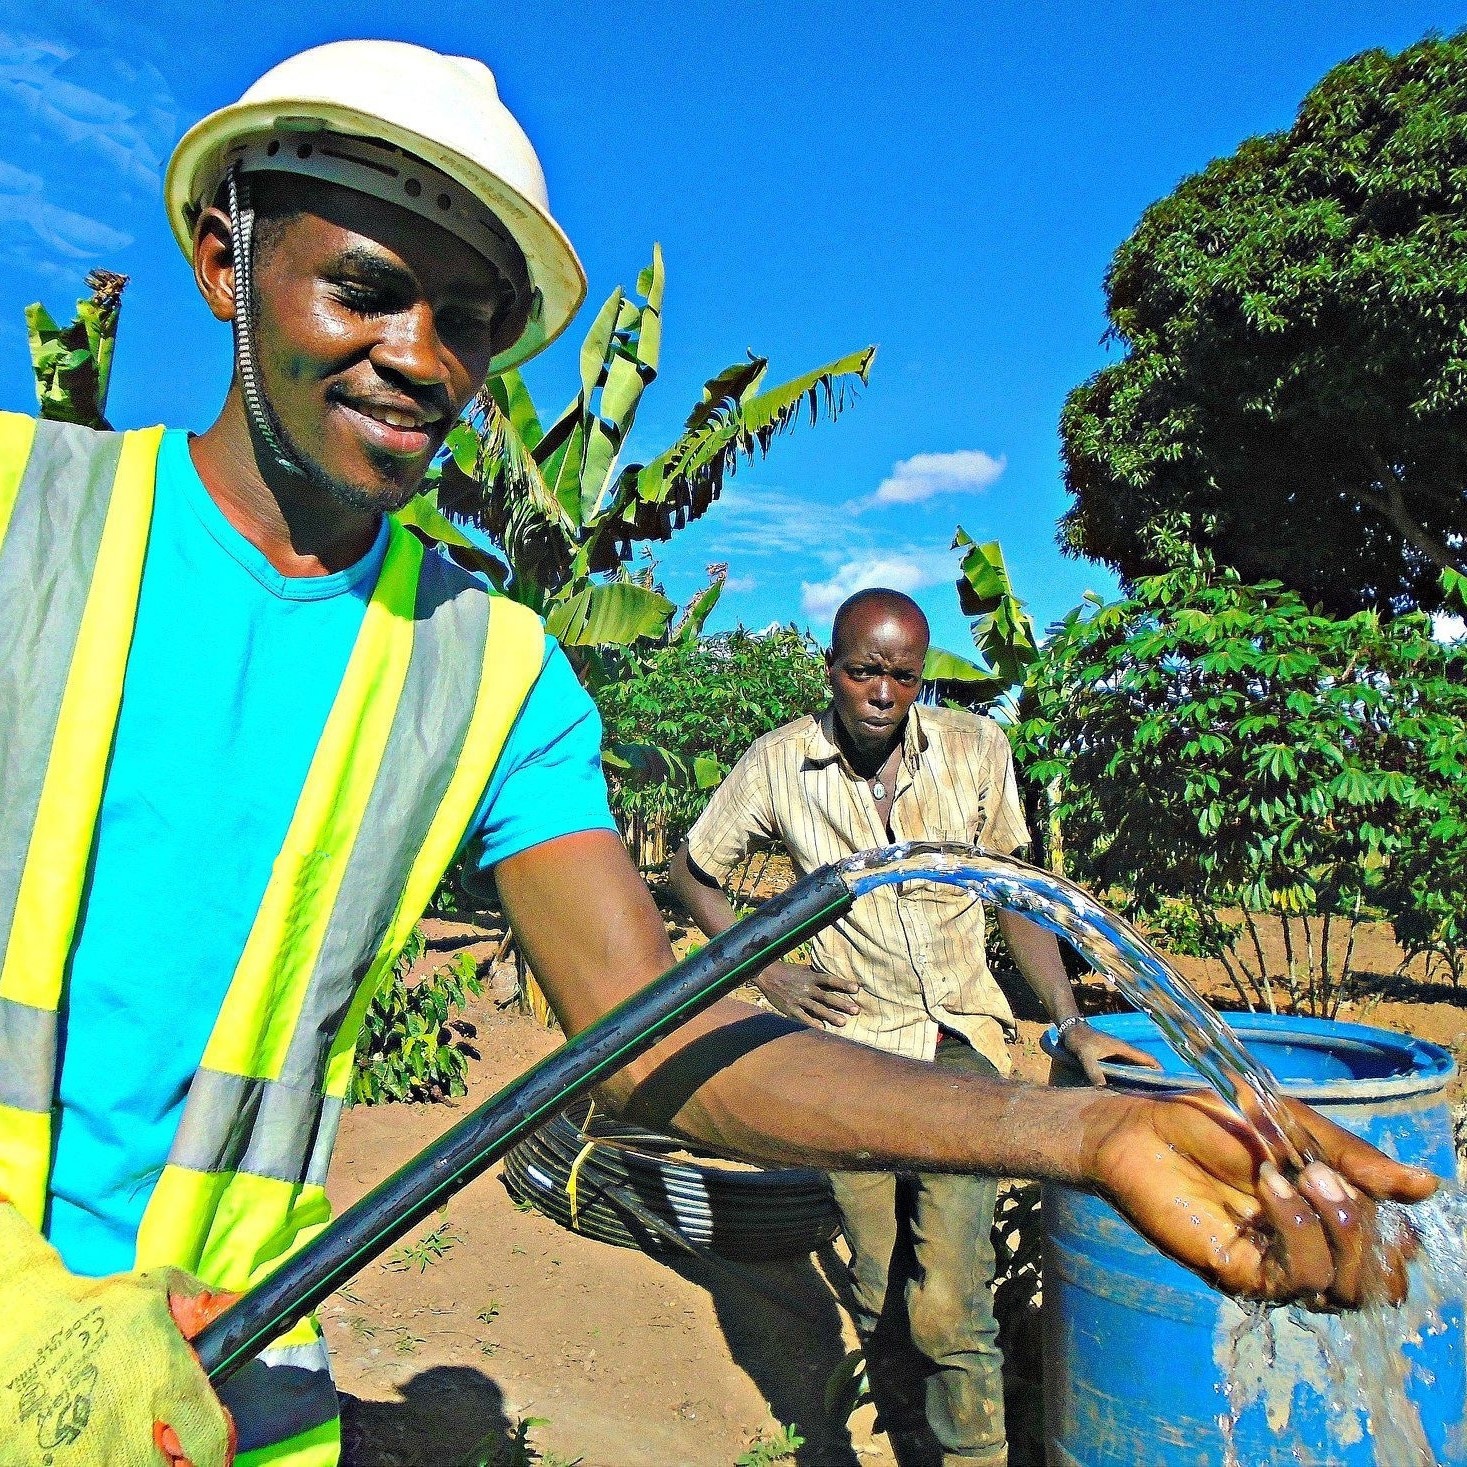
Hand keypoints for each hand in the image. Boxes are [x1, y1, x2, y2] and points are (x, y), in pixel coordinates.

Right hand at [0, 1204, 235, 1465]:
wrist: (23, 1324)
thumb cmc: (98, 1306)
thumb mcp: (160, 1287)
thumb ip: (205, 1302)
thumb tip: (243, 1304)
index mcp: (165, 1382)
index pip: (210, 1443)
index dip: (219, 1449)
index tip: (214, 1444)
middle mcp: (130, 1425)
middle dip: (178, 1461)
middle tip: (170, 1443)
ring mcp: (87, 1453)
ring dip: (136, 1460)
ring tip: (130, 1437)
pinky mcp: (47, 1466)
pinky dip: (94, 1459)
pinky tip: (92, 1439)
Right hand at [757, 961, 862, 1027]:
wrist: (767, 974)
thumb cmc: (789, 971)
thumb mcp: (804, 969)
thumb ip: (818, 973)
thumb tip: (835, 974)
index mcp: (811, 976)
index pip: (830, 979)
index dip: (843, 984)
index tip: (856, 988)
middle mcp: (806, 987)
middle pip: (827, 996)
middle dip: (842, 1004)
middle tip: (856, 1010)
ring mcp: (798, 999)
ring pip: (817, 1008)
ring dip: (831, 1015)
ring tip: (843, 1022)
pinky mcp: (790, 1008)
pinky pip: (802, 1017)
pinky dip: (812, 1022)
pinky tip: (822, 1028)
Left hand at [1062, 1019, 1163, 1086]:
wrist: (1071, 1030)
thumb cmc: (1081, 1041)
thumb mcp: (1086, 1056)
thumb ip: (1094, 1070)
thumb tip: (1102, 1088)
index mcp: (1124, 1049)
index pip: (1148, 1059)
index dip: (1159, 1070)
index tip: (1168, 1085)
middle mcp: (1125, 1052)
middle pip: (1144, 1065)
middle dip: (1153, 1077)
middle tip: (1160, 1096)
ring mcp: (1119, 1054)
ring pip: (1135, 1068)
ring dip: (1142, 1078)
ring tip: (1148, 1096)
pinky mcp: (1112, 1058)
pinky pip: (1125, 1069)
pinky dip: (1130, 1077)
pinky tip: (1128, 1090)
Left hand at [1088, 1091, 1438, 1307]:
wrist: (1141, 1127)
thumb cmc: (1210, 1122)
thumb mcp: (1293, 1126)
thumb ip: (1354, 1159)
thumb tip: (1426, 1186)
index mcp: (1325, 1218)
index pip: (1392, 1252)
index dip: (1399, 1229)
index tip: (1382, 1187)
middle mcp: (1306, 1252)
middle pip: (1377, 1280)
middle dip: (1368, 1228)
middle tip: (1327, 1175)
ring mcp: (1274, 1267)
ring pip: (1343, 1288)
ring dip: (1336, 1227)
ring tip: (1300, 1174)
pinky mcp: (1240, 1274)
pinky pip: (1295, 1277)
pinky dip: (1296, 1228)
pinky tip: (1271, 1186)